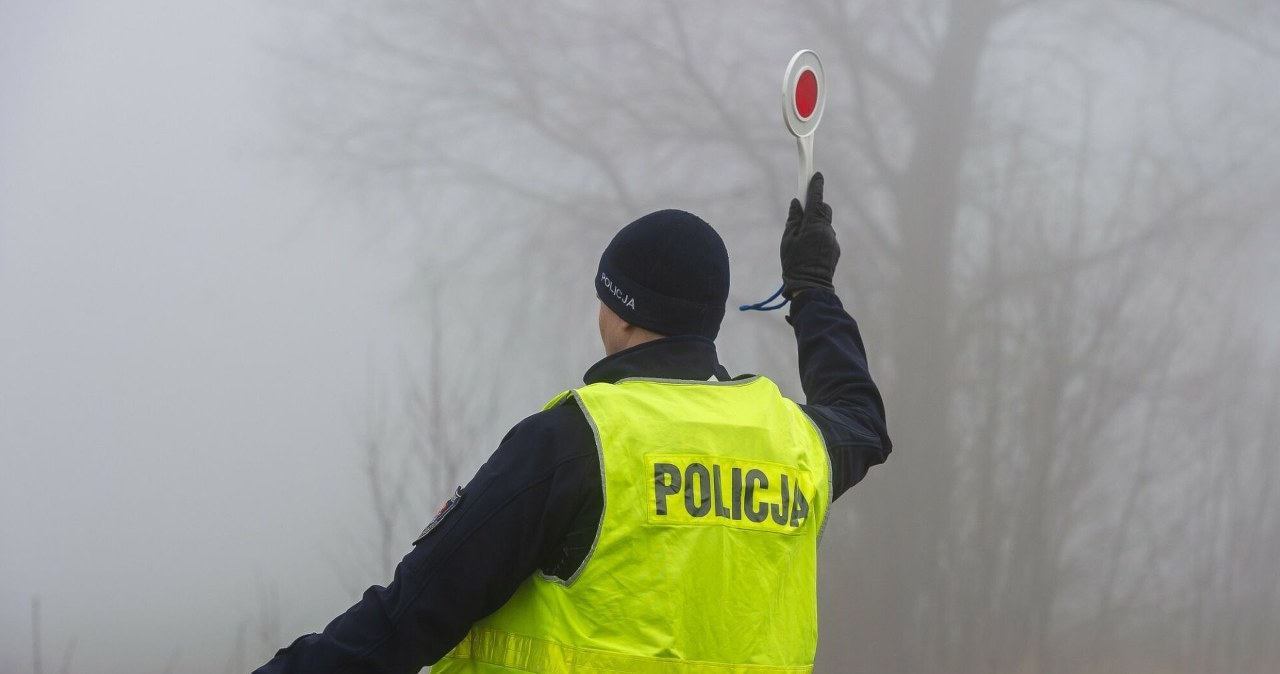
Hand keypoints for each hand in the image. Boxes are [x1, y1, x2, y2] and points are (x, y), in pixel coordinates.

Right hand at [780, 172, 838, 298]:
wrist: (810, 286)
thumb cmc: (795, 263)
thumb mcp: (788, 239)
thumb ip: (793, 219)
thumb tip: (797, 203)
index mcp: (814, 225)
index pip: (816, 199)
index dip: (816, 186)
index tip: (817, 175)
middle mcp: (827, 230)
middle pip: (823, 210)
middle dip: (814, 208)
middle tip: (801, 215)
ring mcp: (833, 240)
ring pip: (824, 225)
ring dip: (815, 225)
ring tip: (802, 241)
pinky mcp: (835, 249)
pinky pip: (826, 237)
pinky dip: (819, 237)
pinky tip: (809, 250)